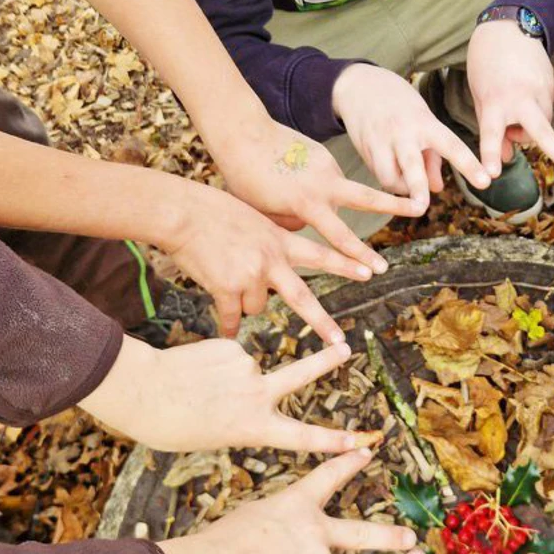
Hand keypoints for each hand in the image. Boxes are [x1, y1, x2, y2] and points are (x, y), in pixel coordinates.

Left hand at [80, 337, 365, 452]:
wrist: (141, 390)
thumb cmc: (170, 425)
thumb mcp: (213, 437)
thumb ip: (242, 417)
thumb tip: (254, 394)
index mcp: (252, 427)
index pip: (301, 437)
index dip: (333, 441)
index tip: (360, 442)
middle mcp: (256, 395)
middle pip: (301, 375)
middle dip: (326, 361)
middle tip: (345, 347)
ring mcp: (246, 367)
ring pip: (248, 370)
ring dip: (230, 377)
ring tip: (198, 387)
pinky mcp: (230, 346)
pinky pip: (230, 355)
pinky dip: (217, 363)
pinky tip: (195, 370)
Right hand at [159, 449, 417, 553]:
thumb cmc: (225, 540)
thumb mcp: (257, 514)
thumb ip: (283, 519)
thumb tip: (289, 531)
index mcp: (297, 502)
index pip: (329, 476)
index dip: (349, 463)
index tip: (366, 453)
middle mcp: (315, 528)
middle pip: (361, 532)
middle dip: (389, 536)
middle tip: (410, 538)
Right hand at [167, 182, 363, 339]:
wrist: (183, 213)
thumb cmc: (213, 212)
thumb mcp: (254, 219)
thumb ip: (271, 239)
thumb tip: (277, 261)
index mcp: (280, 241)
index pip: (320, 254)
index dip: (346, 263)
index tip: (371, 272)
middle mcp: (271, 259)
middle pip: (302, 297)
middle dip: (322, 323)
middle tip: (340, 341)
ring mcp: (251, 275)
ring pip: (257, 307)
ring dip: (245, 301)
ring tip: (227, 277)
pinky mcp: (227, 288)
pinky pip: (232, 317)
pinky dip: (229, 325)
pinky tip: (227, 334)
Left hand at [212, 119, 421, 274]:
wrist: (241, 133)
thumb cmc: (244, 178)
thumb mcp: (262, 212)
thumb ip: (288, 225)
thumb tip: (306, 231)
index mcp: (306, 202)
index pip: (338, 235)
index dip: (357, 256)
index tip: (374, 271)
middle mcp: (322, 183)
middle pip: (365, 199)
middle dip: (393, 207)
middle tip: (419, 211)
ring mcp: (326, 165)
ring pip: (347, 190)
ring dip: (363, 200)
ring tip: (394, 203)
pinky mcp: (324, 155)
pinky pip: (332, 179)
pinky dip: (327, 188)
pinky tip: (305, 184)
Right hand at [333, 64, 489, 209]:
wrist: (361, 86)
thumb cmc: (402, 107)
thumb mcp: (423, 123)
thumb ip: (432, 157)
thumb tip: (437, 190)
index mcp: (425, 123)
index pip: (452, 146)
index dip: (469, 166)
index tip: (486, 182)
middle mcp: (403, 132)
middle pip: (412, 166)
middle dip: (417, 188)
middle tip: (422, 207)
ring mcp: (381, 141)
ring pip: (389, 178)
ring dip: (401, 191)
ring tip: (409, 191)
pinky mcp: (364, 150)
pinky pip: (378, 175)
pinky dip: (389, 182)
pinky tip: (394, 175)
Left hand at [467, 21, 553, 178]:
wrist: (506, 30)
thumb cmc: (486, 67)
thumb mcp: (481, 99)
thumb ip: (493, 131)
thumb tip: (507, 159)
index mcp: (494, 102)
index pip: (491, 134)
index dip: (491, 155)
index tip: (492, 174)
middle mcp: (520, 99)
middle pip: (541, 132)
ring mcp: (541, 92)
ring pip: (543, 128)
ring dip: (531, 131)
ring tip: (514, 114)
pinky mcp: (552, 87)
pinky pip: (546, 113)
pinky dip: (537, 116)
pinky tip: (526, 101)